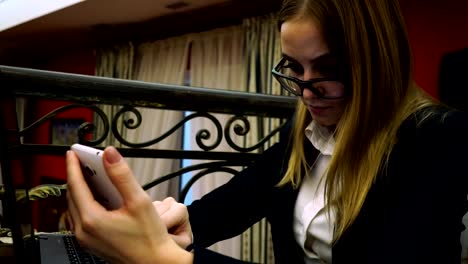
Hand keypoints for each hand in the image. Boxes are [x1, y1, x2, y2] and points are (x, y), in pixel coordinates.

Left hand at [66, 146, 192, 263]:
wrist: (155, 263)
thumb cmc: (150, 239)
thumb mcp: (139, 201)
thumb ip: (122, 175)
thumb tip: (110, 155)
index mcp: (92, 220)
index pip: (75, 185)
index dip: (73, 166)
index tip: (72, 153)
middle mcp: (84, 231)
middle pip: (72, 196)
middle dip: (76, 176)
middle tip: (82, 161)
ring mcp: (86, 239)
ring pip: (75, 208)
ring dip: (80, 190)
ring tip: (89, 175)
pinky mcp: (92, 244)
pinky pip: (81, 219)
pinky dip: (85, 203)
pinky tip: (98, 197)